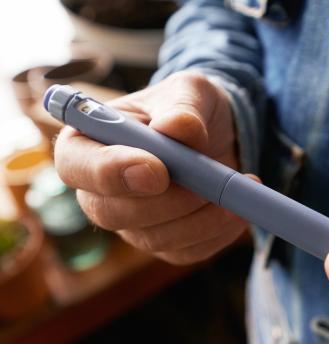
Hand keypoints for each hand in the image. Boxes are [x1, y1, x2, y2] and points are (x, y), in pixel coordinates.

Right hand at [55, 71, 250, 264]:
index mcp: (89, 143)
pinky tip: (236, 209)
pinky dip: (217, 232)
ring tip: (236, 185)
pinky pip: (185, 252)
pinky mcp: (164, 243)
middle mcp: (101, 191)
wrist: (217, 136)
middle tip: (205, 182)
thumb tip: (177, 130)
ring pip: (153, 239)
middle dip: (163, 202)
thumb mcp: (190, 91)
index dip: (109, 173)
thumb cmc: (189, 109)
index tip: (157, 170)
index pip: (76, 167)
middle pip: (109, 213)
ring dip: (199, 217)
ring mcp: (131, 222)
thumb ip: (182, 106)